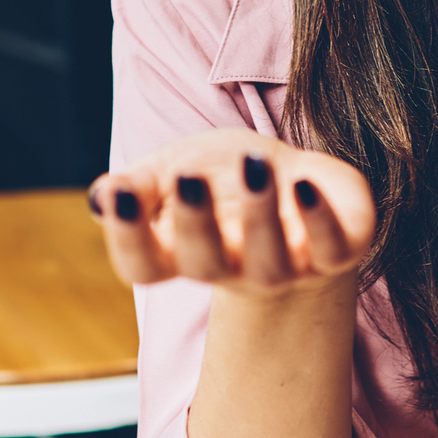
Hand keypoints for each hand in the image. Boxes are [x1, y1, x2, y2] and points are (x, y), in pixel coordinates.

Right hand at [90, 129, 376, 295]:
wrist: (295, 182)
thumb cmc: (224, 178)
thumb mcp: (174, 170)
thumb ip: (138, 186)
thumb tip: (103, 197)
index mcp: (178, 253)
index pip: (142, 265)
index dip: (127, 237)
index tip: (118, 196)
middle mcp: (229, 269)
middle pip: (204, 265)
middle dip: (196, 223)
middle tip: (189, 178)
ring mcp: (284, 269)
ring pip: (268, 264)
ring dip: (260, 217)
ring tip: (256, 169)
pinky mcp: (334, 254)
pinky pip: (329, 250)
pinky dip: (321, 222)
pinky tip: (306, 184)